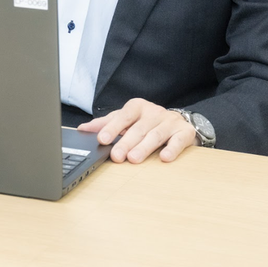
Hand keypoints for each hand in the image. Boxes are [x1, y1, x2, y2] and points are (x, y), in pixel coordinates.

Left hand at [77, 98, 197, 162]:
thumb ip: (105, 124)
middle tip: (116, 156)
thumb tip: (83, 129)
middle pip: (138, 128)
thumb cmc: (146, 122)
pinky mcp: (185, 132)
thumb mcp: (125, 120)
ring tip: (134, 159)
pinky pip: (178, 141)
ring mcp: (170, 122)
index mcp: (137, 107)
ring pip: (155, 135)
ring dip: (144, 148)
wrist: (179, 121)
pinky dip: (172, 149)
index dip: (112, 128)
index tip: (102, 139)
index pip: (123, 116)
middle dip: (126, 143)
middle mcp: (154, 112)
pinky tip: (164, 157)